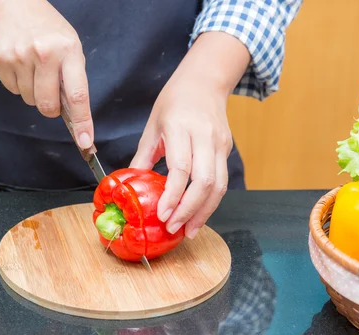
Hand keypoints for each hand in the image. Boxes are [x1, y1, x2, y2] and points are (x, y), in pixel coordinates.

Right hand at [0, 0, 93, 147]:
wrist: (13, 5)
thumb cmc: (49, 31)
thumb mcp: (71, 47)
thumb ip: (73, 79)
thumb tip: (74, 118)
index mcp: (68, 50)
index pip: (77, 95)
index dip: (82, 122)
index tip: (85, 142)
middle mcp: (43, 53)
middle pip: (47, 105)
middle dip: (50, 107)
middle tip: (51, 91)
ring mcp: (18, 56)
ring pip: (29, 100)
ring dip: (33, 92)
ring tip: (34, 68)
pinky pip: (13, 90)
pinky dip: (18, 84)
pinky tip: (20, 64)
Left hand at [130, 32, 249, 238]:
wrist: (205, 81)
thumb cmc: (174, 101)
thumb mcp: (152, 125)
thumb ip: (143, 156)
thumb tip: (131, 185)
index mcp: (181, 128)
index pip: (181, 168)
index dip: (173, 195)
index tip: (163, 214)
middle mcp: (204, 137)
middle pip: (205, 181)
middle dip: (190, 210)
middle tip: (174, 227)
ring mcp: (220, 144)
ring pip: (219, 185)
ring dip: (204, 212)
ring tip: (189, 230)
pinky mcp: (227, 150)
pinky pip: (222, 181)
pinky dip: (211, 202)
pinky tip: (198, 214)